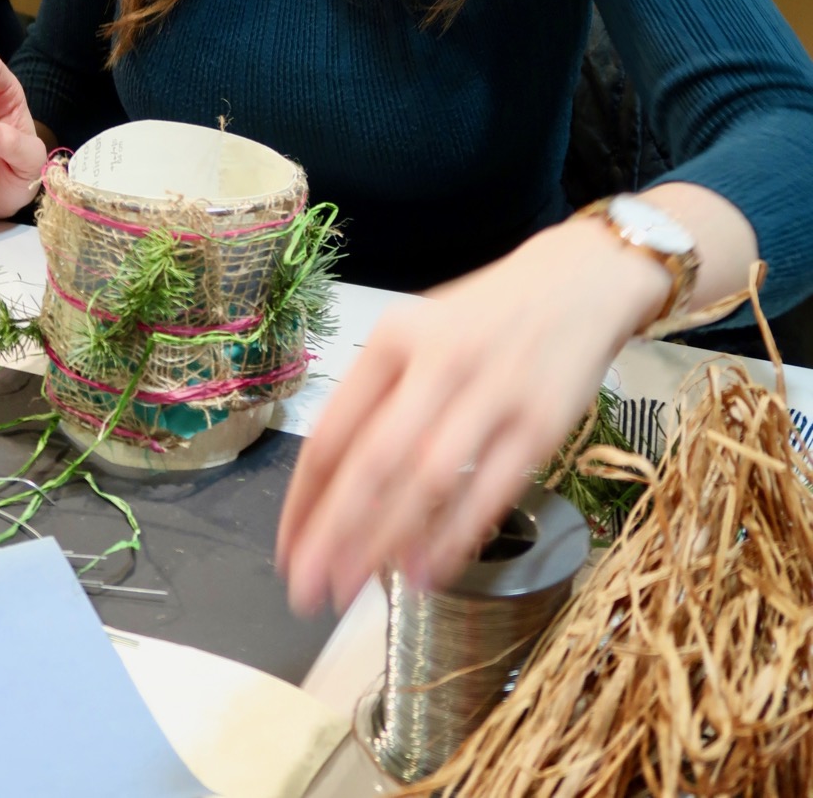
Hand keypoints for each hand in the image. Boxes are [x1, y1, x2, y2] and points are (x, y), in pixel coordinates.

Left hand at [276, 220, 664, 616]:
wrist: (581, 280)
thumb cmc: (485, 318)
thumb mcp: (419, 334)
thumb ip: (380, 400)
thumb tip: (335, 494)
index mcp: (395, 339)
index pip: (334, 430)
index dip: (305, 500)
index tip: (289, 550)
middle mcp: (438, 362)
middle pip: (374, 460)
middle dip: (335, 532)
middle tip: (308, 590)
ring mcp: (493, 392)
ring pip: (428, 480)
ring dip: (388, 542)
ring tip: (358, 589)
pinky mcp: (541, 424)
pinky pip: (489, 492)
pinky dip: (454, 537)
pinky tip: (426, 572)